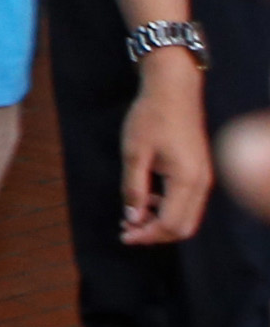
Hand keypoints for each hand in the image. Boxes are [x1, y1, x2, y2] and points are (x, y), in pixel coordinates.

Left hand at [124, 56, 211, 246]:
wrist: (173, 90)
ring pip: (187, 216)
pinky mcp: (199, 171)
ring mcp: (203, 177)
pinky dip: (167, 208)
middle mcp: (201, 183)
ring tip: (131, 214)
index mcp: (186, 180)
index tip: (123, 235)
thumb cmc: (151, 117)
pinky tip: (146, 198)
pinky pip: (187, 202)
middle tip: (126, 228)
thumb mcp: (134, 153)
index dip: (147, 235)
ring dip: (160, 221)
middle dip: (155, 233)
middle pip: (183, 227)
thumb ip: (134, 188)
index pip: (170, 224)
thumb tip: (132, 218)